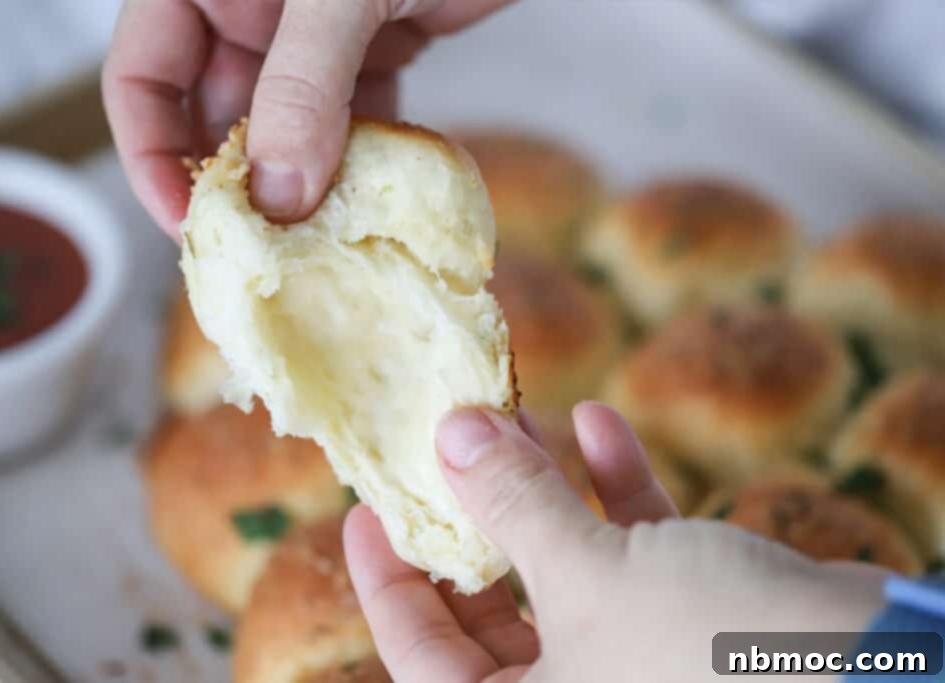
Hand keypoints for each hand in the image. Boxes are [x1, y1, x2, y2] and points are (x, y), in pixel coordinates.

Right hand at [102, 0, 511, 236]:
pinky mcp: (376, 48)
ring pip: (286, 128)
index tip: (188, 223)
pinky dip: (359, 160)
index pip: (141, 73)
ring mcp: (315, 34)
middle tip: (254, 252)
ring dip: (298, 183)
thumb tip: (278, 195)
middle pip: (212, 113)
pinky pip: (352, 121)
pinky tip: (367, 200)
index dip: (151, 152)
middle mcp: (252, 10)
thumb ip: (304, 85)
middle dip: (232, 182)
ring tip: (312, 243)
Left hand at [344, 403, 887, 681]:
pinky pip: (628, 552)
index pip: (416, 649)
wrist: (867, 678)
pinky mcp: (682, 619)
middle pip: (487, 598)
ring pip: (559, 563)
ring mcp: (626, 658)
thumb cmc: (708, 657)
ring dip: (542, 485)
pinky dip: (613, 490)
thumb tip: (449, 433)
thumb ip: (512, 505)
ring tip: (520, 411)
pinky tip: (598, 422)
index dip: (383, 575)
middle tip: (452, 437)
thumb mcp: (589, 576)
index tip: (365, 505)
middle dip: (473, 507)